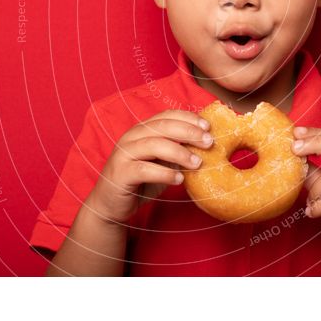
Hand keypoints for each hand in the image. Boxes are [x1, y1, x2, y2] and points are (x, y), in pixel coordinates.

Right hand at [87, 110, 213, 224]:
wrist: (111, 205)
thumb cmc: (141, 181)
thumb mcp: (162, 163)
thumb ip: (177, 151)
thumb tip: (205, 145)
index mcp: (142, 130)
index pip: (166, 116)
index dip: (188, 118)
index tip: (208, 127)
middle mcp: (131, 137)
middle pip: (162, 127)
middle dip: (189, 132)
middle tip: (208, 142)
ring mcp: (124, 154)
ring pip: (154, 145)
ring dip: (179, 153)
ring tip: (197, 163)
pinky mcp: (120, 173)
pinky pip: (144, 169)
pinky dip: (164, 173)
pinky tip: (179, 179)